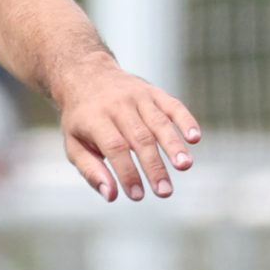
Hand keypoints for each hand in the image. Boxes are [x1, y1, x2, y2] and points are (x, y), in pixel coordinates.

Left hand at [52, 59, 200, 202]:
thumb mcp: (74, 144)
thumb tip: (111, 195)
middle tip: (165, 191)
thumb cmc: (81, 119)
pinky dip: (185, 120)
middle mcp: (118, 105)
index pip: (115, 147)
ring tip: (185, 166)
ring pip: (159, 122)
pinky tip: (195, 138)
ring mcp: (138, 96)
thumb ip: (91, 171)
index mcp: (95, 118)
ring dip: (173, 145)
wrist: (87, 74)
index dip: (128, 172)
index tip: (138, 195)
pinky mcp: (154, 92)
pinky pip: (173, 105)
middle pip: (140, 138)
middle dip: (154, 167)